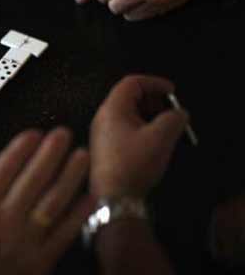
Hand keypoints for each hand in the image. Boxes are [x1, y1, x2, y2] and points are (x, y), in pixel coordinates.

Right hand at [0, 128, 93, 274]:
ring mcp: (24, 240)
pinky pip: (64, 233)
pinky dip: (79, 214)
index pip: (5, 167)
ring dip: (70, 176)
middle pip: (34, 177)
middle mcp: (4, 219)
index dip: (22, 147)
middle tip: (64, 135)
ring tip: (82, 156)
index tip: (34, 134)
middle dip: (51, 152)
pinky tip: (89, 197)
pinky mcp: (39, 262)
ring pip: (53, 200)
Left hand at [89, 75, 188, 197]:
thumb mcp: (161, 138)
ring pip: (127, 114)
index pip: (132, 83)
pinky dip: (141, 128)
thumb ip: (174, 119)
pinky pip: (124, 129)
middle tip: (171, 111)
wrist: (113, 198)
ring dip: (149, 115)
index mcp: (112, 109)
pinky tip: (154, 142)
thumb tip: (179, 113)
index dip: (154, 83)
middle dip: (153, 100)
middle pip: (128, 97)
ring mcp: (101, 134)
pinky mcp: (104, 149)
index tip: (172, 91)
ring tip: (166, 128)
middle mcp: (102, 118)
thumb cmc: (133, 164)